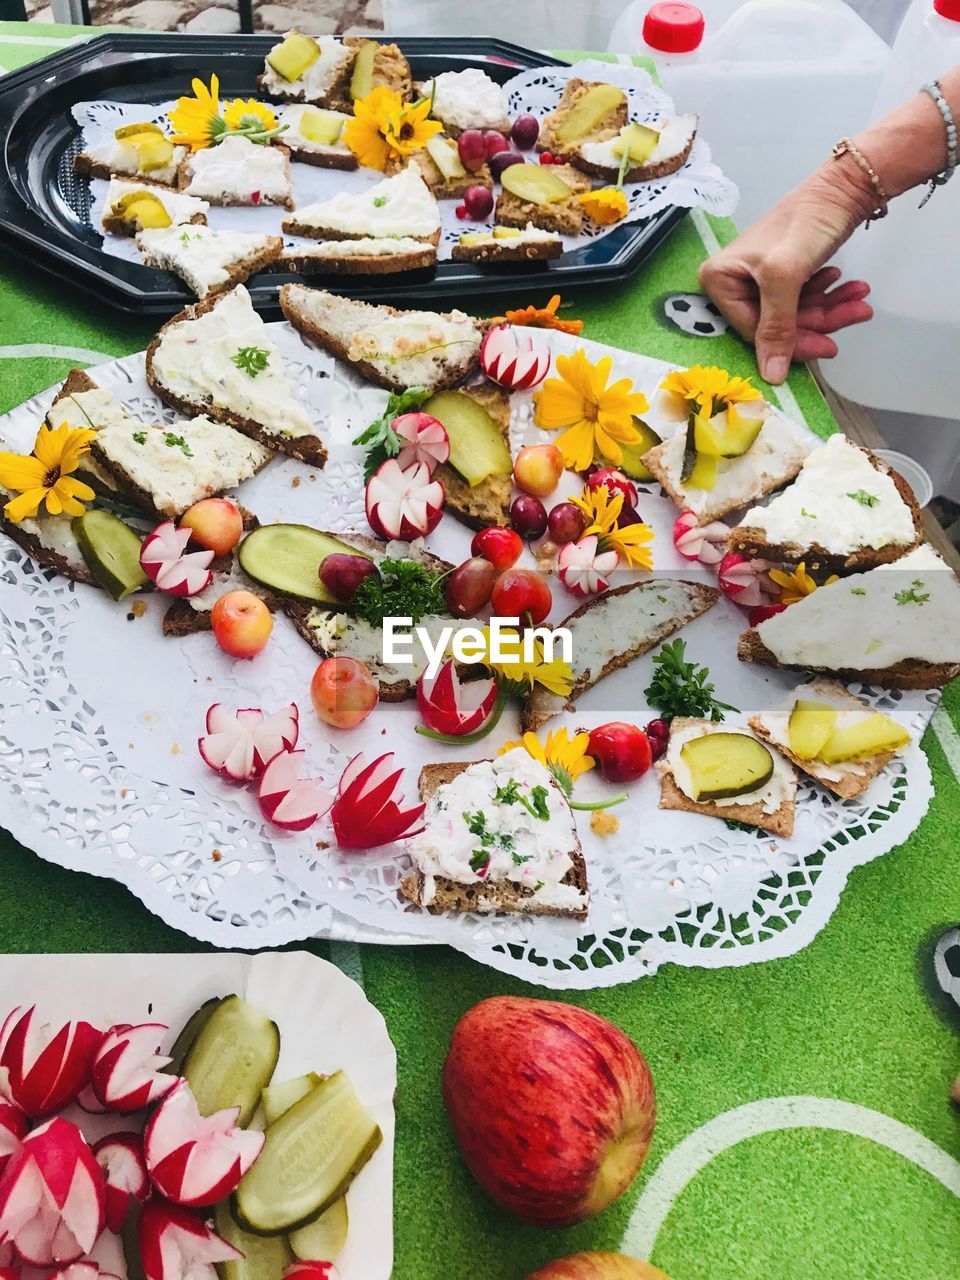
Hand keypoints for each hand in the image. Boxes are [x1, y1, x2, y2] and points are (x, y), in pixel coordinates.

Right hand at [699, 165, 875, 383]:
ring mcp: (759, 280)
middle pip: (776, 324)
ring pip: (795, 314)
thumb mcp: (786, 276)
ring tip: (861, 300)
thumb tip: (771, 377)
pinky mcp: (783, 275)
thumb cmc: (807, 221)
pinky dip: (829, 298)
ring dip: (831, 311)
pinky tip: (849, 287)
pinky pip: (804, 300)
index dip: (790, 342)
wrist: (843, 186)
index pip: (752, 331)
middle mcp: (733, 282)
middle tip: (855, 314)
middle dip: (820, 322)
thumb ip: (777, 326)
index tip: (827, 344)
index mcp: (718, 280)